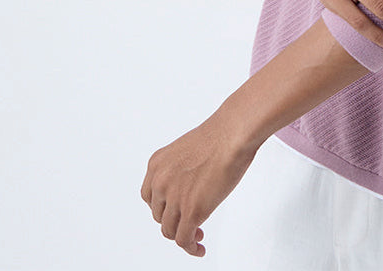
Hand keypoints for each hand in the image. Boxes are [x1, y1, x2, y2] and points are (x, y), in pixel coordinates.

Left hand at [140, 107, 255, 256]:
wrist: (233, 133)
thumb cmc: (220, 135)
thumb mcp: (187, 150)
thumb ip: (180, 169)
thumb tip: (188, 186)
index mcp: (157, 164)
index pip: (150, 197)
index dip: (163, 207)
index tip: (174, 211)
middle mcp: (160, 181)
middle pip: (160, 214)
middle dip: (174, 220)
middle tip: (189, 222)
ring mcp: (174, 197)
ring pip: (170, 230)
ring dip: (183, 235)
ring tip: (196, 236)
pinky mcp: (191, 211)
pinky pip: (184, 240)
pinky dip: (191, 248)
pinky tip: (199, 248)